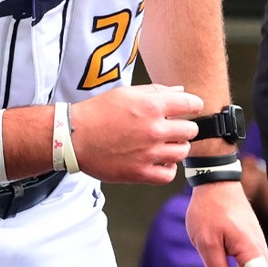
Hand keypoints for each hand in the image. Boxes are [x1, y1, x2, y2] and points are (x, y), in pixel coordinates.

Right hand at [65, 84, 204, 183]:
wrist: (73, 136)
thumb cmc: (98, 113)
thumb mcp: (127, 93)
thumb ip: (157, 91)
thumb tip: (180, 91)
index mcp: (152, 106)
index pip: (191, 104)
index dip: (194, 105)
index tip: (192, 108)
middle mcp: (154, 130)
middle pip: (190, 130)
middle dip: (185, 127)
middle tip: (175, 128)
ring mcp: (148, 153)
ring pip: (182, 152)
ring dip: (178, 147)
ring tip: (166, 144)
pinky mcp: (139, 173)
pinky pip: (168, 175)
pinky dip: (168, 168)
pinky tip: (160, 161)